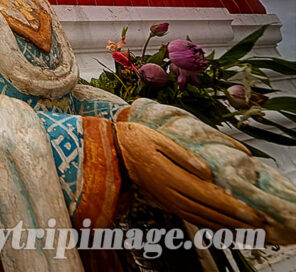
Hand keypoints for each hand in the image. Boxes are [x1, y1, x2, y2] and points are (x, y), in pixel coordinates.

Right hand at [118, 99, 295, 244]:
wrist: (112, 150)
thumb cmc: (136, 139)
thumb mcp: (158, 139)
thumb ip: (182, 155)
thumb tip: (206, 171)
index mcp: (168, 175)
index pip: (206, 195)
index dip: (230, 206)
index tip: (250, 213)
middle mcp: (168, 191)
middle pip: (206, 210)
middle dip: (232, 219)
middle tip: (255, 225)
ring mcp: (165, 199)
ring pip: (198, 217)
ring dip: (222, 225)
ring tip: (242, 230)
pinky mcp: (164, 201)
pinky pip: (188, 217)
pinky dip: (206, 224)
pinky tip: (217, 226)